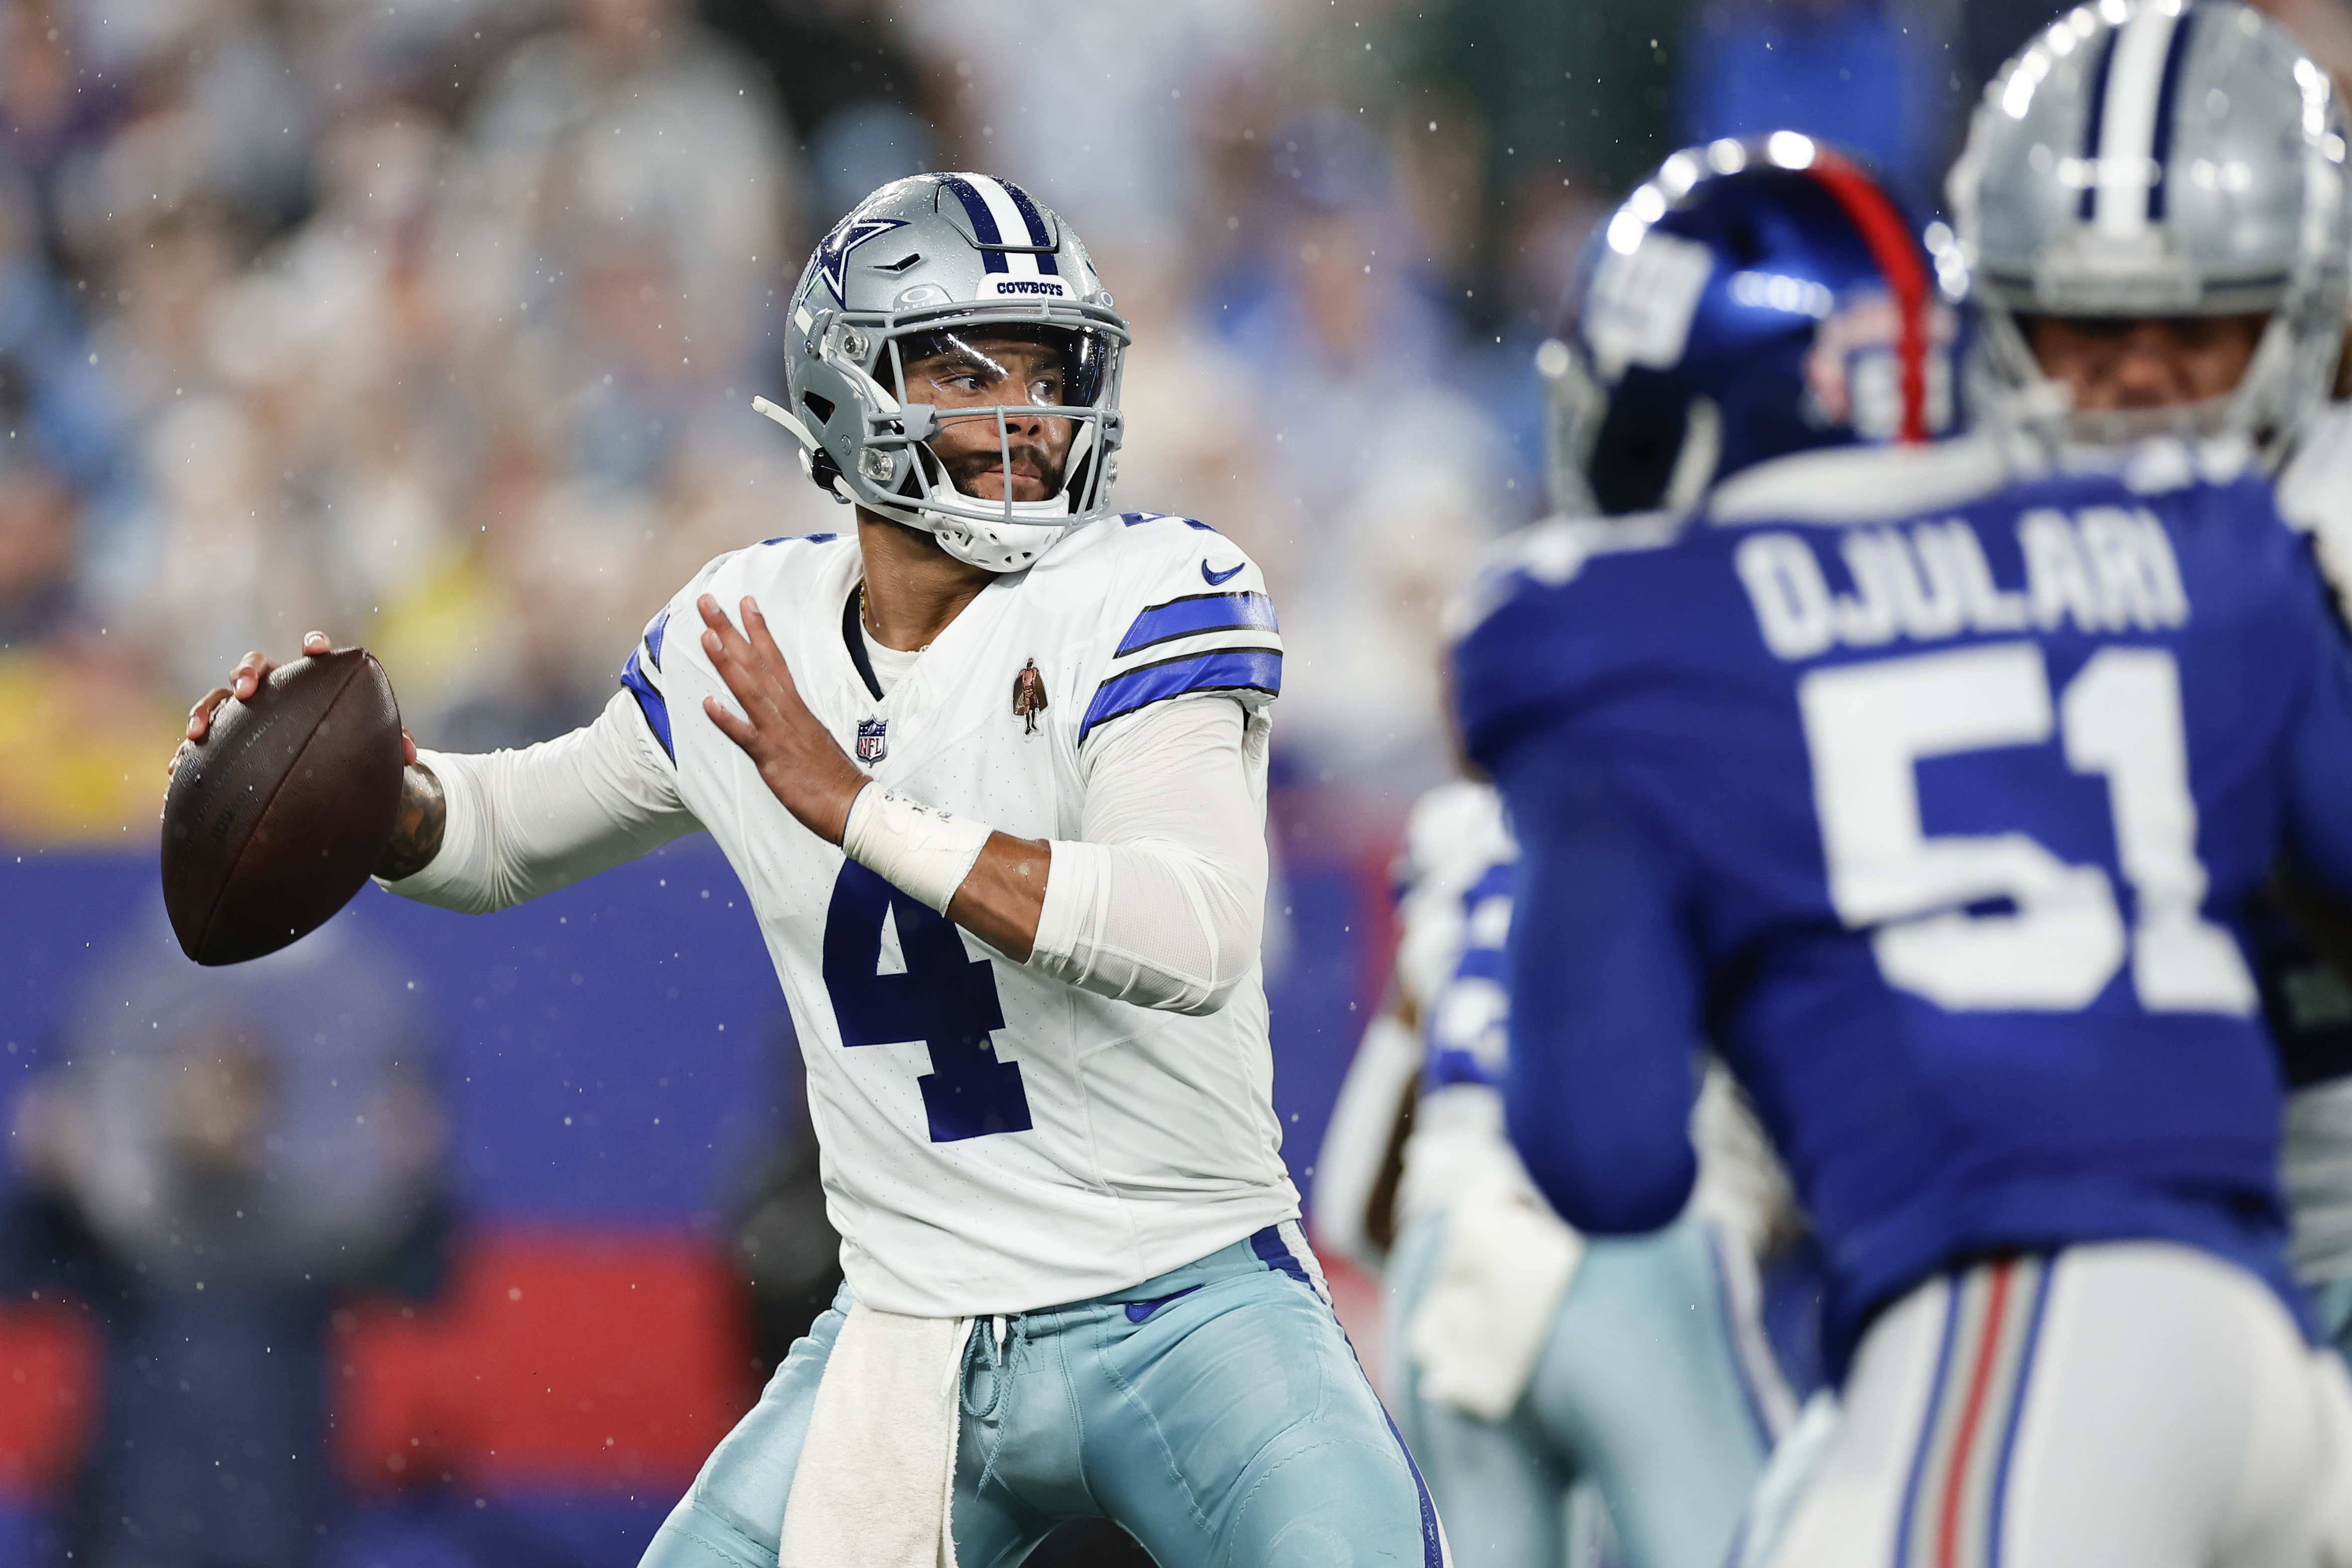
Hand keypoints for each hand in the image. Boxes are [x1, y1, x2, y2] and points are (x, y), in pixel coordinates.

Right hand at [166, 631, 439, 879]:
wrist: (317, 770)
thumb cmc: (345, 748)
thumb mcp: (370, 748)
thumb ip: (389, 745)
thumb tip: (411, 756)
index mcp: (311, 682)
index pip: (313, 655)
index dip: (314, 645)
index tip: (316, 649)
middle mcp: (274, 689)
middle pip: (255, 665)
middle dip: (248, 672)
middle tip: (248, 690)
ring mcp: (244, 712)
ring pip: (218, 699)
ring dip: (206, 710)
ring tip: (198, 733)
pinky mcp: (222, 739)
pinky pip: (200, 741)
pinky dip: (187, 753)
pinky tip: (175, 769)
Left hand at [699, 593, 867, 843]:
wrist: (850, 806)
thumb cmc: (830, 776)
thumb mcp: (809, 737)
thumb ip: (790, 719)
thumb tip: (776, 708)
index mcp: (795, 706)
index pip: (775, 659)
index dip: (758, 629)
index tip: (745, 601)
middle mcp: (787, 712)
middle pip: (756, 664)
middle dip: (731, 631)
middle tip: (707, 602)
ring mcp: (779, 733)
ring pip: (750, 691)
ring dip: (728, 662)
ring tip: (707, 635)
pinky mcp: (773, 759)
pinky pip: (747, 737)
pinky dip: (728, 720)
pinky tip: (709, 704)